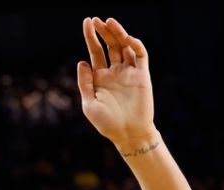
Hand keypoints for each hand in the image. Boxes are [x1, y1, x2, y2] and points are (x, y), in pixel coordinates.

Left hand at [78, 17, 156, 145]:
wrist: (128, 134)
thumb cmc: (107, 123)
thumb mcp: (89, 104)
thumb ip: (84, 83)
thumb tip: (82, 62)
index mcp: (99, 78)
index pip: (95, 52)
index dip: (90, 37)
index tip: (86, 23)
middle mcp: (114, 72)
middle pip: (109, 46)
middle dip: (103, 32)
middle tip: (95, 20)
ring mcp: (128, 72)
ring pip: (124, 47)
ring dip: (117, 34)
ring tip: (108, 22)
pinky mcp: (142, 75)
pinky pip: (140, 56)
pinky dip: (135, 45)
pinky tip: (126, 38)